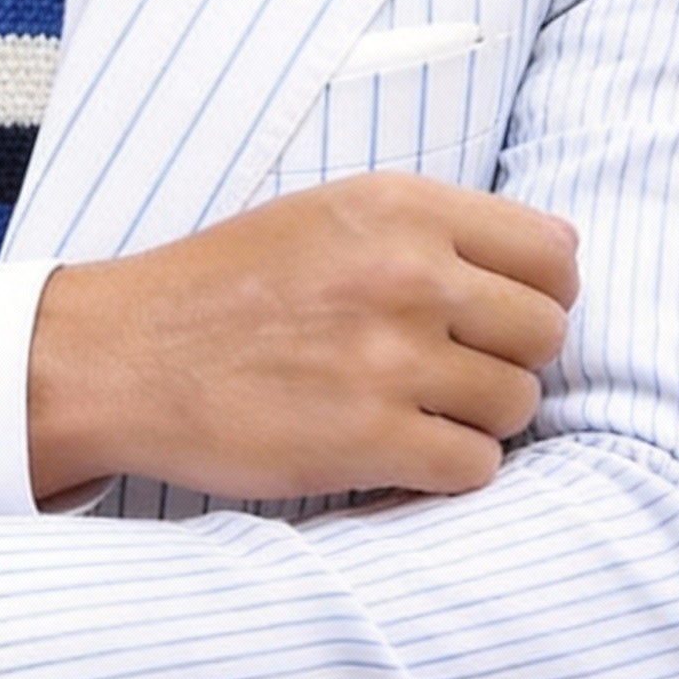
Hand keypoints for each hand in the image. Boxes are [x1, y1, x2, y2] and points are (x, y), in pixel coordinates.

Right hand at [28, 172, 578, 502]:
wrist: (121, 357)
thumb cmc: (220, 289)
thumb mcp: (325, 215)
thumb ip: (431, 228)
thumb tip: (557, 262)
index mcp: (401, 208)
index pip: (556, 253)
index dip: (539, 294)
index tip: (496, 318)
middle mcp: (406, 275)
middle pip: (545, 332)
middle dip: (509, 360)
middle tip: (451, 374)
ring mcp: (390, 360)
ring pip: (515, 405)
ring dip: (476, 420)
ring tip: (413, 414)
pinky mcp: (368, 440)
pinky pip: (474, 467)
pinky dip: (445, 470)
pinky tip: (395, 454)